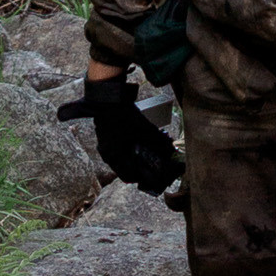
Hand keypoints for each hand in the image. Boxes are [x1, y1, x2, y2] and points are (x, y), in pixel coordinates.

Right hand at [59, 72, 182, 195]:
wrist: (108, 98)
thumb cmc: (126, 116)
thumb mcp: (145, 129)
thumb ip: (158, 141)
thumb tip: (171, 150)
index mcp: (115, 157)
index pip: (129, 176)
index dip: (142, 177)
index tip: (154, 173)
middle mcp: (107, 155)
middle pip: (124, 169)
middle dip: (138, 168)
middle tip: (151, 162)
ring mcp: (104, 147)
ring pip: (120, 160)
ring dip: (131, 159)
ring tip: (145, 152)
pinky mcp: (104, 139)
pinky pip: (115, 151)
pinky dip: (125, 151)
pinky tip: (135, 142)